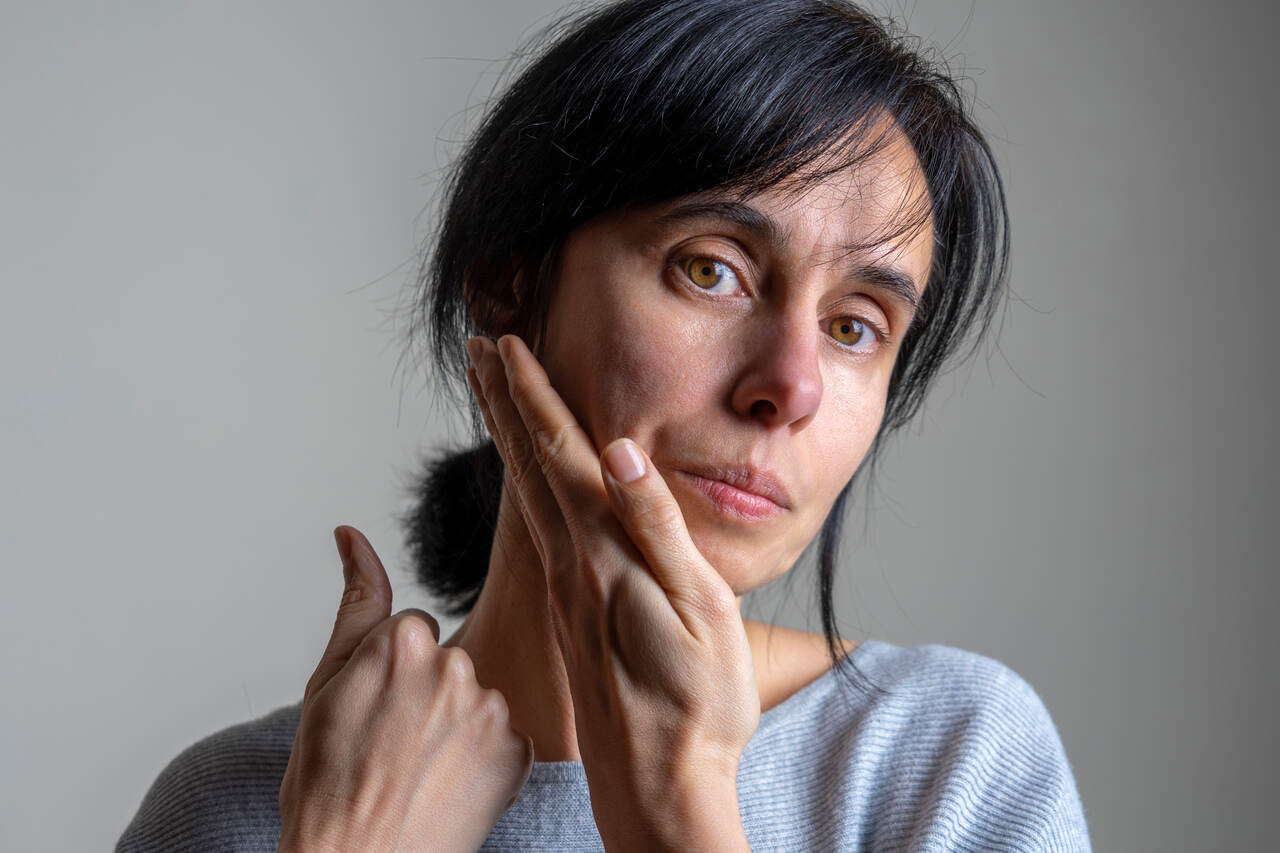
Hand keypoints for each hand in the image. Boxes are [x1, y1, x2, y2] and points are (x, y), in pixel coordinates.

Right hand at [277, 525, 533, 852]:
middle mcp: (456, 665)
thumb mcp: (325, 685)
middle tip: (392, 748)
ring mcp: (492, 709)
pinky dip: (484, 760)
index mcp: (402, 640)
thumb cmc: (328, 786)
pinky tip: (451, 787)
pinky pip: (505, 737)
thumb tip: (352, 534)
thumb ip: (354, 602)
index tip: (374, 714)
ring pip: (478, 698)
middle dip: (426, 696)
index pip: (413, 631)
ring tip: (419, 772)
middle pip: (449, 662)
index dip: (390, 676)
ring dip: (457, 726)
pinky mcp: (518, 751)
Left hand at [466, 334, 758, 848]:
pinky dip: (528, 486)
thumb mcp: (697, 609)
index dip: (532, 398)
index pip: (557, 456)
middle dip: (504, 403)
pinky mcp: (574, 616)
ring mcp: (568, 593)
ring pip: (528, 496)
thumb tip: (619, 452)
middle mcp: (571, 568)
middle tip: (477, 349)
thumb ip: (655, 527)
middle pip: (529, 467)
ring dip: (510, 437)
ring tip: (494, 397)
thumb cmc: (695, 703)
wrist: (659, 787)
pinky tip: (530, 482)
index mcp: (600, 556)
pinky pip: (540, 530)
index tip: (503, 346)